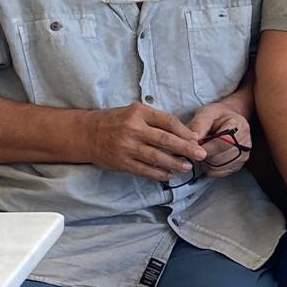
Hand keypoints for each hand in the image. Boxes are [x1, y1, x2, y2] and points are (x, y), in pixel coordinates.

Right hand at [84, 102, 206, 181]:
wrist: (86, 133)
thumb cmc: (116, 121)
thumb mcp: (134, 112)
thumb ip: (156, 120)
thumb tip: (184, 133)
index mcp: (139, 113)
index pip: (168, 121)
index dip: (185, 131)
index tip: (196, 139)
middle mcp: (133, 129)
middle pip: (165, 140)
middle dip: (186, 148)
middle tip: (200, 155)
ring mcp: (127, 147)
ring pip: (157, 157)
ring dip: (175, 163)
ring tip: (187, 167)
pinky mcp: (122, 162)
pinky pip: (145, 170)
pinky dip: (159, 174)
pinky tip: (169, 174)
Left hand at [187, 103, 251, 178]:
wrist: (230, 119)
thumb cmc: (217, 115)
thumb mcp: (206, 113)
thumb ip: (198, 125)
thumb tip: (192, 142)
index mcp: (239, 126)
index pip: (221, 143)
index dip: (204, 148)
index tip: (192, 146)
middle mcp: (245, 143)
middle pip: (219, 158)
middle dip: (203, 155)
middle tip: (195, 148)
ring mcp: (244, 156)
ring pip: (218, 167)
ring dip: (205, 162)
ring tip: (201, 151)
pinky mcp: (239, 165)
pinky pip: (220, 172)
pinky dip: (210, 168)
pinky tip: (207, 158)